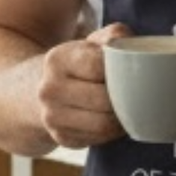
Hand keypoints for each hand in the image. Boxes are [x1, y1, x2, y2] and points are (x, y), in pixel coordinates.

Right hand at [37, 23, 130, 149]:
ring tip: (131, 109)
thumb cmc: (77, 65)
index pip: (98, 66)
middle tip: (138, 94)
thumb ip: (113, 36)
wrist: (37, 92)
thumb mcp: (90, 43)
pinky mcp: (61, 137)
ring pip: (103, 124)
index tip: (129, 71)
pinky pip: (98, 138)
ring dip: (122, 119)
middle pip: (103, 99)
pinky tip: (115, 121)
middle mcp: (49, 89)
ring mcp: (52, 117)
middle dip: (125, 98)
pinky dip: (112, 132)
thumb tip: (128, 42)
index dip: (120, 70)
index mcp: (57, 59)